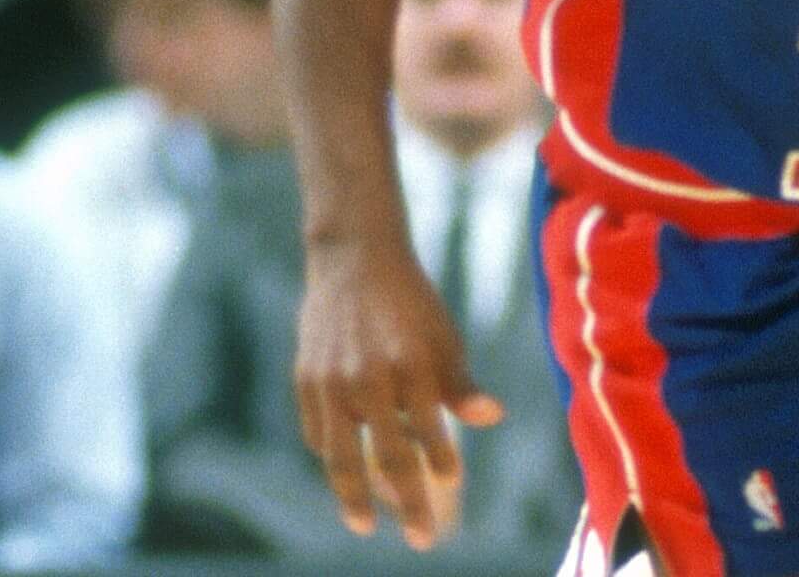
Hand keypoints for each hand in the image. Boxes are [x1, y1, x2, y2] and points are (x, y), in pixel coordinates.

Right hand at [295, 239, 502, 549]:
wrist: (354, 259)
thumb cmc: (410, 303)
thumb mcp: (444, 336)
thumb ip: (461, 384)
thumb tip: (493, 418)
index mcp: (411, 364)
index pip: (429, 432)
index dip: (440, 465)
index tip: (450, 488)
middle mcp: (369, 377)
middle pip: (387, 458)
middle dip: (407, 503)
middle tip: (422, 540)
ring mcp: (332, 381)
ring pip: (341, 457)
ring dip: (355, 496)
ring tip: (365, 524)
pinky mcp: (306, 380)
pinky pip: (318, 434)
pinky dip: (332, 457)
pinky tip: (346, 474)